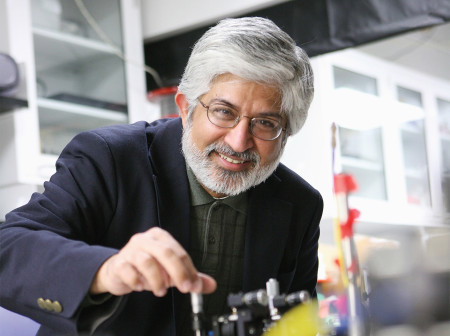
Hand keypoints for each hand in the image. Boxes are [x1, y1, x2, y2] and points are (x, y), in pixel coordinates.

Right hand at [90, 227, 216, 296]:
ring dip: (157, 280)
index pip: (179, 252)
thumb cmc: (147, 268)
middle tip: (185, 288)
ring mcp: (130, 250)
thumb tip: (211, 285)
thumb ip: (190, 276)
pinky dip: (137, 281)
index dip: (190, 270)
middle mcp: (145, 239)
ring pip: (147, 261)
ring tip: (161, 291)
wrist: (118, 271)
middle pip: (166, 252)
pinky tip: (141, 287)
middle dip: (178, 272)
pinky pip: (128, 271)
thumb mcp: (170, 271)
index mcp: (160, 236)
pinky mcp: (118, 263)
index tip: (195, 286)